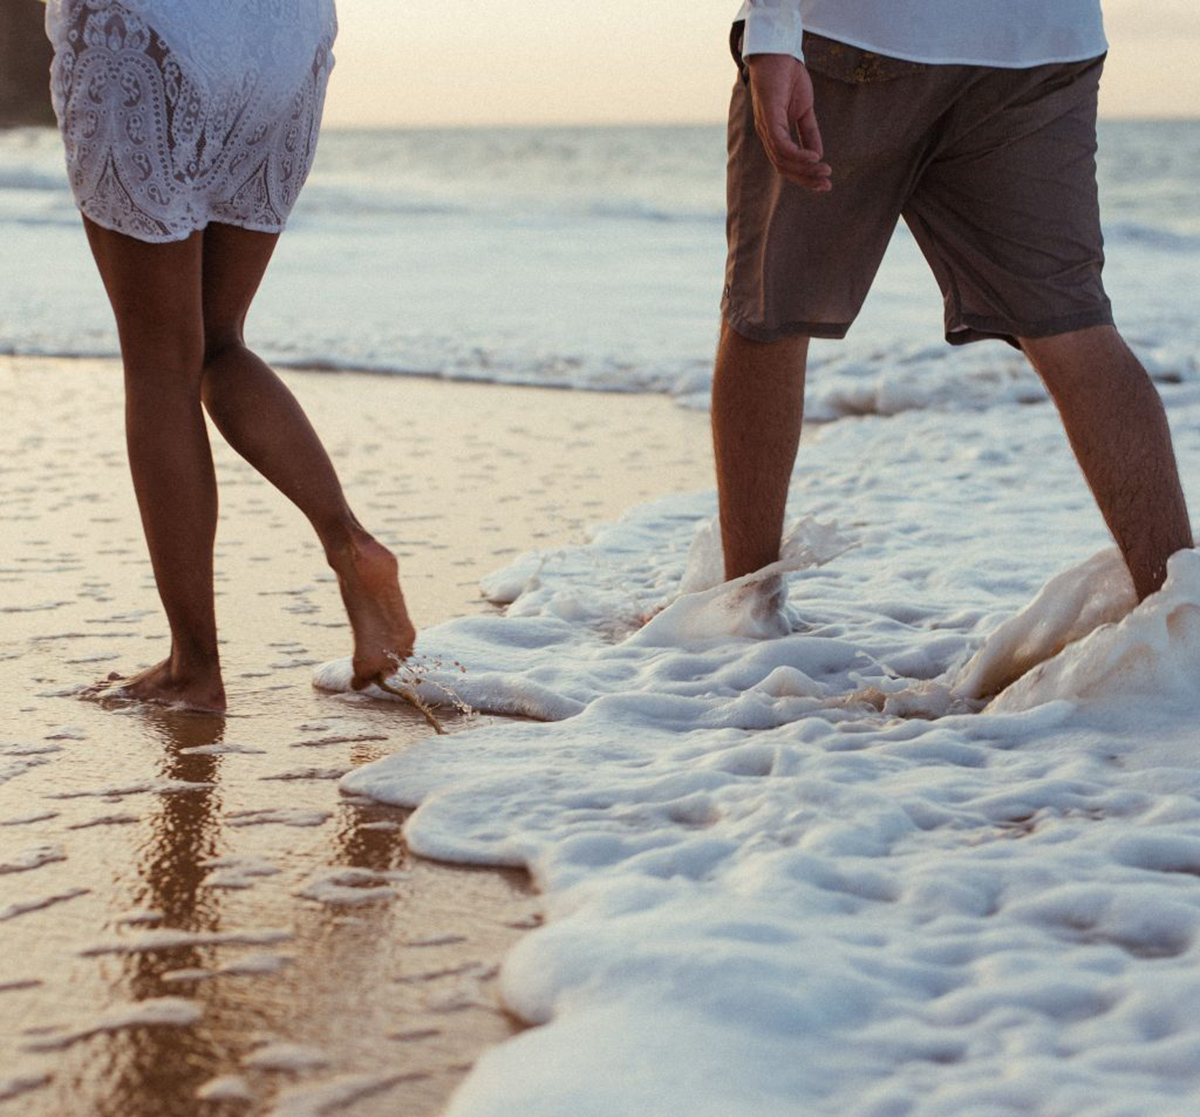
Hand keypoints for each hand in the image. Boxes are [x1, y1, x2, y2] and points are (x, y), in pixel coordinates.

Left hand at [747, 54, 830, 191]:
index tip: (825, 184)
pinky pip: (782, 144)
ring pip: (783, 160)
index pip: (788, 164)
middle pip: (784, 168)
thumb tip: (818, 156)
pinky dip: (798, 154)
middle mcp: (768, 135)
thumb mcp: (804, 110)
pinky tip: (814, 157)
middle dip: (806, 179)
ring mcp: (766, 127)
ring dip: (805, 168)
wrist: (778, 53)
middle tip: (826, 186)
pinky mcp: (769, 117)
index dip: (805, 176)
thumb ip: (809, 133)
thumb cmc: (788, 78)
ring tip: (824, 171)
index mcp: (775, 135)